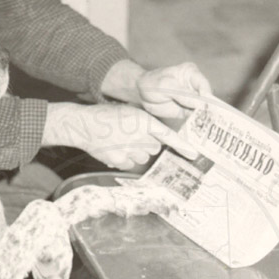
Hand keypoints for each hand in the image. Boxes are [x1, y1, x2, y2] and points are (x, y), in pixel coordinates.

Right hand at [43, 102, 200, 167]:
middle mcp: (139, 136)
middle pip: (155, 147)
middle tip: (133, 136)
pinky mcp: (119, 160)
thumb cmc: (106, 117)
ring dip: (136, 152)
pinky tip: (114, 149)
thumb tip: (155, 142)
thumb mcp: (129, 114)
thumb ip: (145, 125)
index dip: (183, 146)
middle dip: (148, 144)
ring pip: (143, 157)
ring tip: (121, 141)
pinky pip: (130, 164)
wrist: (83, 124)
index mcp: (143, 120)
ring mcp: (129, 149)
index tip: (194, 155)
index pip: (168, 135)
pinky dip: (124, 159)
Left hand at [138, 62, 211, 119]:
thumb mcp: (166, 86)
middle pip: (206, 98)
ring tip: (205, 126)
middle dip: (208, 109)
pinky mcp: (187, 111)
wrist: (140, 94)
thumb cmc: (152, 83)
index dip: (207, 96)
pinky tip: (199, 129)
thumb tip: (200, 103)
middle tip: (209, 119)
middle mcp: (194, 86)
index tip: (206, 106)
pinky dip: (197, 123)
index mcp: (191, 73)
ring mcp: (192, 100)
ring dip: (204, 118)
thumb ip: (183, 94)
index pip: (204, 85)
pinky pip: (194, 118)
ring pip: (202, 109)